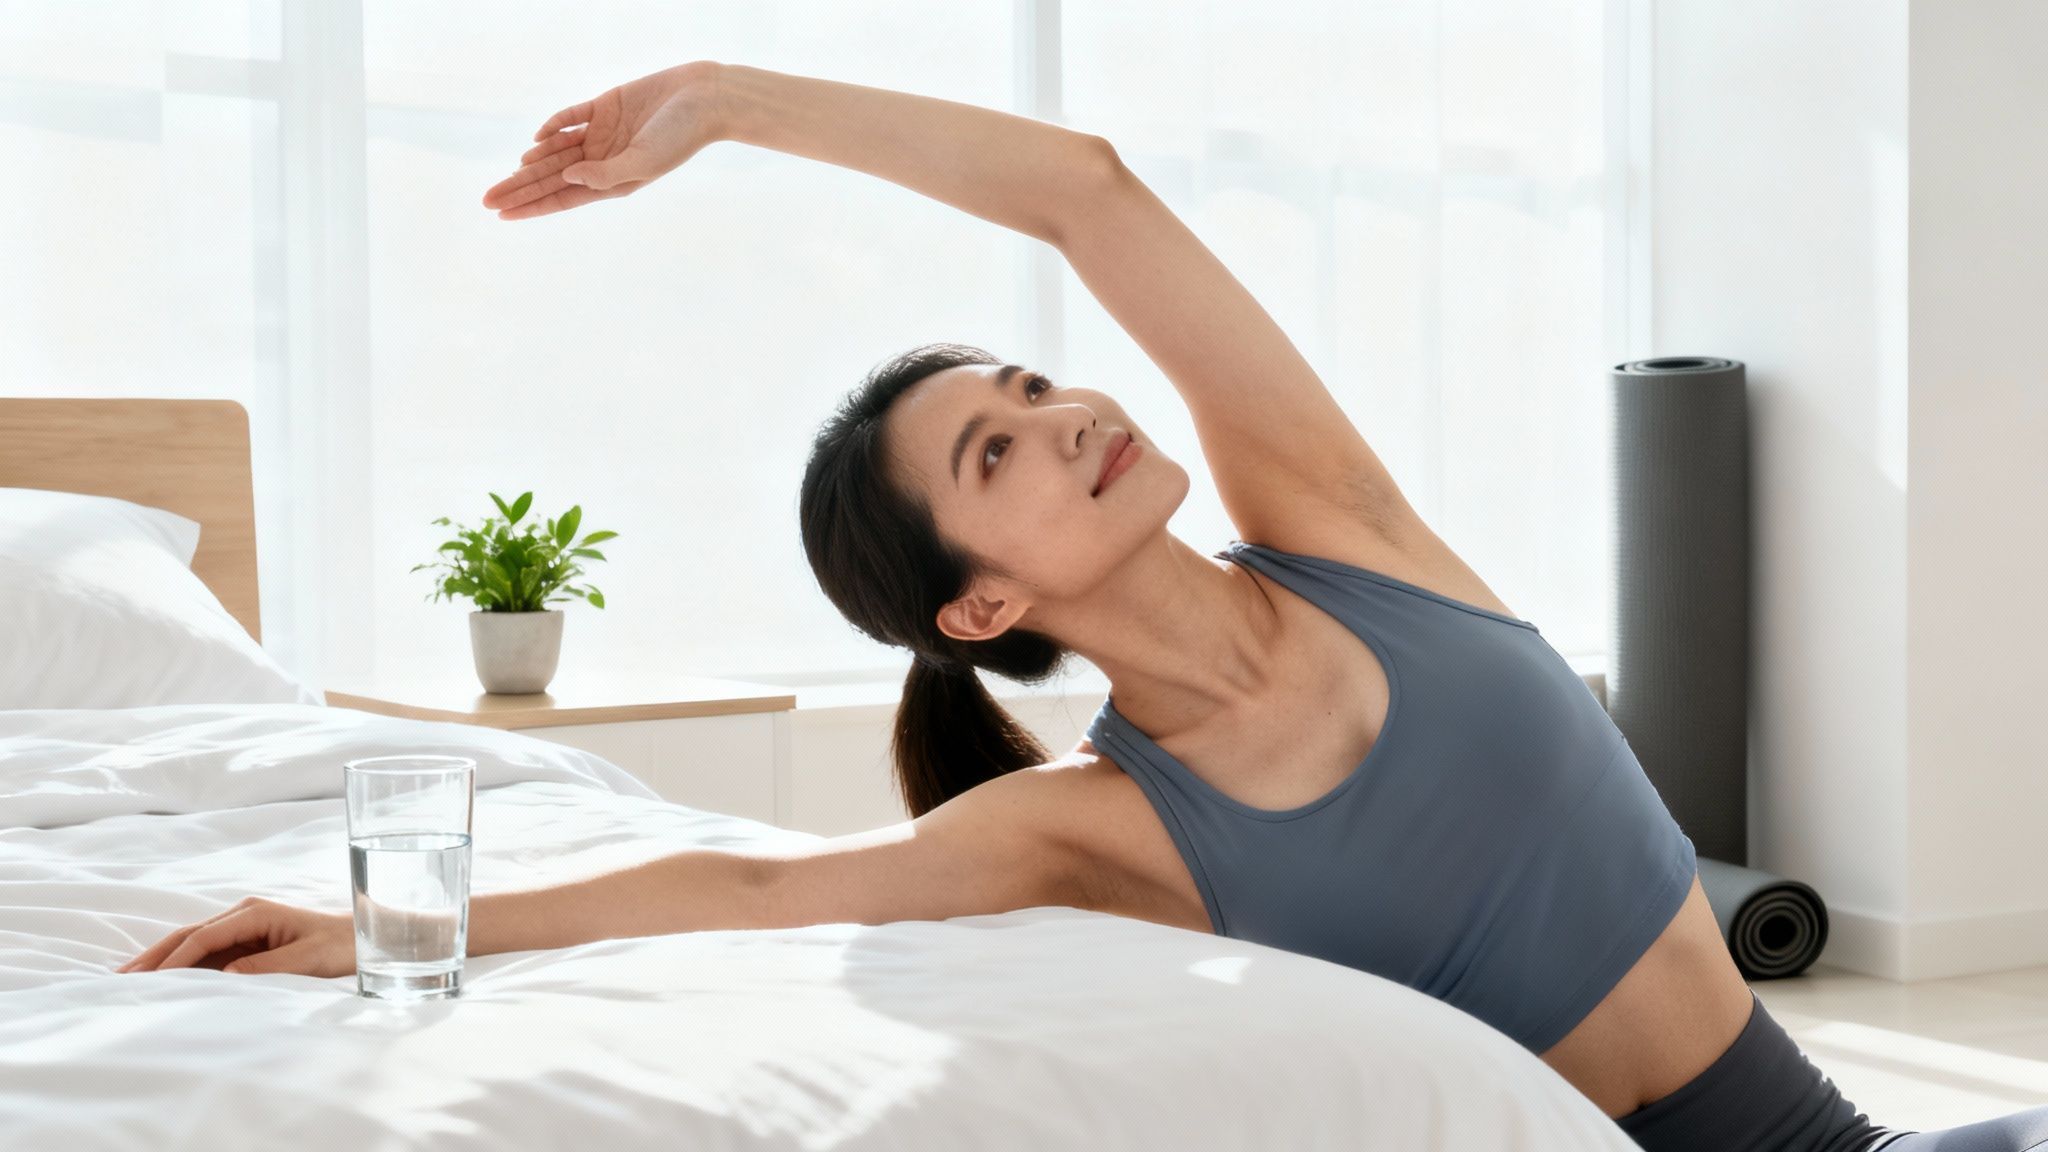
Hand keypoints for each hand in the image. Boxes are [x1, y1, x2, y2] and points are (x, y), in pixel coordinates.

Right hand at [115, 896, 355, 977]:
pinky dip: (182, 965)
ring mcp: (242, 927)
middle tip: (120, 976)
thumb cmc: (339, 946)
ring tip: (129, 979)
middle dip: (155, 955)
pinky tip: (162, 979)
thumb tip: (225, 976)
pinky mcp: (244, 942)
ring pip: (192, 943)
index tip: (151, 979)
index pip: (204, 936)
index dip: (176, 958)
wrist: (363, 938)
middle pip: (188, 934)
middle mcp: (243, 915)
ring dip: (163, 960)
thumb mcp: (307, 959)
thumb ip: (266, 966)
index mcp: (255, 912)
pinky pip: (206, 954)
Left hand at [481, 60, 726, 220]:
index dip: (531, 206)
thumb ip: (606, 173)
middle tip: (487, 199)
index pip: (563, 198)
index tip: (502, 214)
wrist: (705, 98)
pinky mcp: (606, 105)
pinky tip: (537, 136)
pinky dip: (553, 125)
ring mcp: (604, 132)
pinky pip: (571, 117)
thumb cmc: (682, 136)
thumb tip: (568, 178)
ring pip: (557, 149)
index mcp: (615, 181)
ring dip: (533, 161)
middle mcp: (604, 159)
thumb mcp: (645, 162)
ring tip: (510, 173)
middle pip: (552, 177)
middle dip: (520, 188)